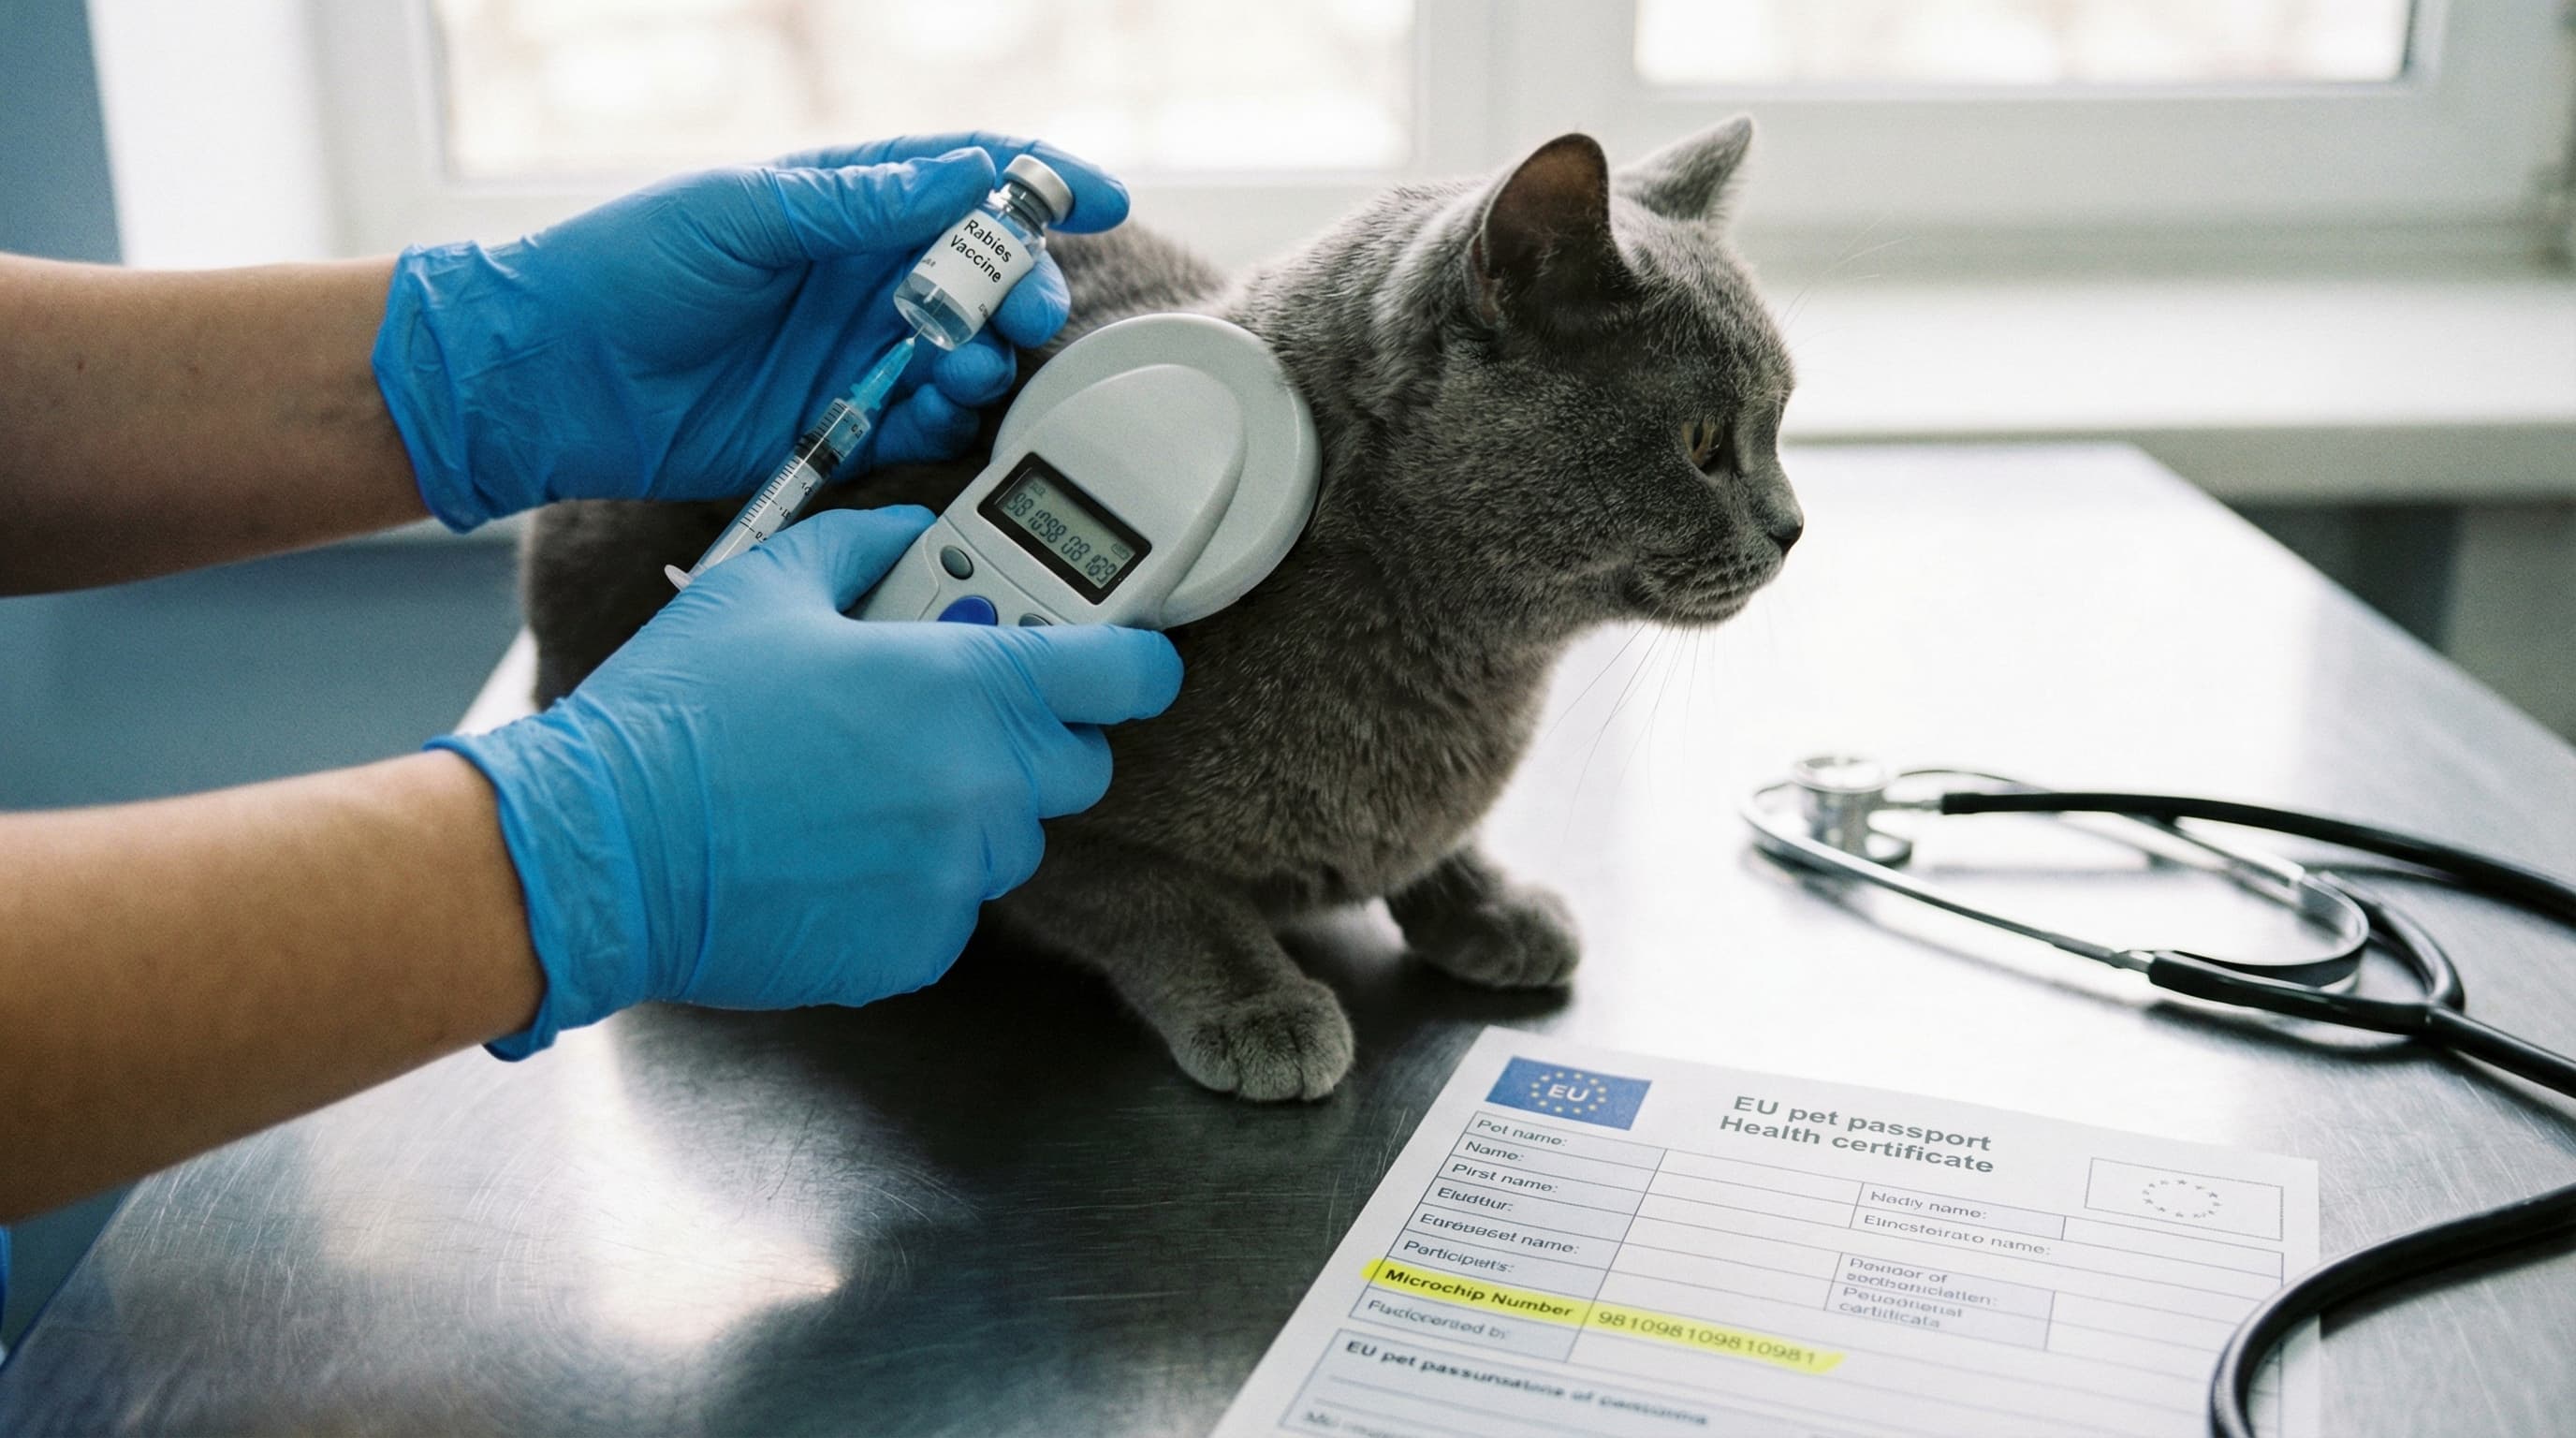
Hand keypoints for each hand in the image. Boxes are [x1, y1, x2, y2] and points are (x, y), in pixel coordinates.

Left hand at [375, 134, 1128, 528]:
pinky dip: (947, 426)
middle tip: (1028, 314)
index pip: (966, 179)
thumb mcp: (743, 213)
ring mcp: (854, 353)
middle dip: (1023, 292)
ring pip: (967, 357)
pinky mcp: (838, 425)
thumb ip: (860, 203)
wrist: (548, 377)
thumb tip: (970, 177)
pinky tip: (942, 418)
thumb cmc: (625, 268)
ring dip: (988, 363)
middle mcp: (862, 276)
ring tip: (969, 371)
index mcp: (843, 202)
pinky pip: (923, 427)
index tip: (1101, 198)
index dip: (1041, 184)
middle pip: (985, 277)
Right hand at [432, 507, 1181, 1055]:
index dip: (1134, 661)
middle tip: (947, 718)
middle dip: (1030, 736)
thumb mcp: (764, 585)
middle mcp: (983, 786)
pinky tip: (832, 852)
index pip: (1126, 675)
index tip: (1122, 659)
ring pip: (1011, 840)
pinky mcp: (918, 947)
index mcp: (968, 686)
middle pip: (1079, 765)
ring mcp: (956, 876)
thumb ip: (862, 545)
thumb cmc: (678, 715)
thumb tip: (911, 531)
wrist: (601, 852)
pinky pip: (952, 906)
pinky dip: (913, 881)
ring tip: (862, 786)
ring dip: (967, 811)